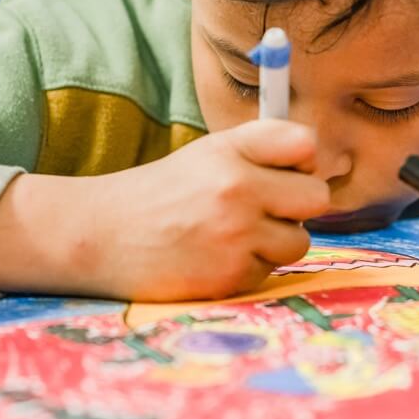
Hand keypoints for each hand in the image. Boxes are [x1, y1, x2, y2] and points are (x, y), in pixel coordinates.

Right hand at [0, 119, 329, 301]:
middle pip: (316, 196)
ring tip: (236, 235)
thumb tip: (317, 161)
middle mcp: (236, 188)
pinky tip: (218, 257)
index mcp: (229, 149)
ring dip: (277, 242)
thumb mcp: (205, 154)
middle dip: (297, 205)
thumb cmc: (161, 193)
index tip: (286, 170)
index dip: (302, 159)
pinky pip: (271, 271)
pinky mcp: (231, 276)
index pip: (304, 142)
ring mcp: (235, 235)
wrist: (101, 237)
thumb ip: (257, 151)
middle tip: (267, 209)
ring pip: (299, 240)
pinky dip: (252, 267)